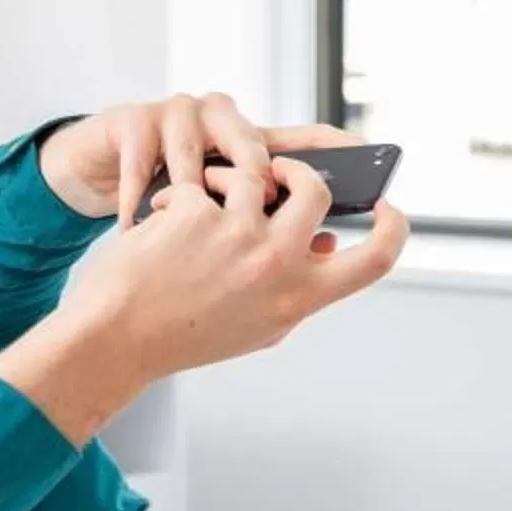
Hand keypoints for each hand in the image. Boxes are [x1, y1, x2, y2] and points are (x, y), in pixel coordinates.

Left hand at [0, 158, 410, 444]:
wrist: (117, 338)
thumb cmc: (184, 333)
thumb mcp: (258, 323)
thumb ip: (297, 284)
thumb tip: (326, 243)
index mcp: (300, 297)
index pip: (376, 260)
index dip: (394, 228)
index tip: (389, 208)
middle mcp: (277, 264)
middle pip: (317, 193)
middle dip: (299, 171)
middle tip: (279, 173)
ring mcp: (239, 234)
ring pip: (255, 173)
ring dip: (228, 175)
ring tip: (203, 195)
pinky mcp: (199, 211)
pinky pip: (203, 181)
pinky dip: (184, 192)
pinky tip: (164, 217)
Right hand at [38, 93, 361, 220]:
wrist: (103, 236)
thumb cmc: (169, 235)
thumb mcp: (223, 232)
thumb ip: (276, 232)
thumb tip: (329, 245)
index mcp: (252, 149)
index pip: (303, 139)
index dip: (333, 145)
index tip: (366, 151)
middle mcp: (221, 122)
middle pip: (253, 143)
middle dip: (248, 186)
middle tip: (239, 226)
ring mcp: (178, 117)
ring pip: (194, 155)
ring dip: (182, 200)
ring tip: (172, 234)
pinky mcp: (134, 121)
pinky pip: (141, 162)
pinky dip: (137, 201)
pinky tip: (134, 224)